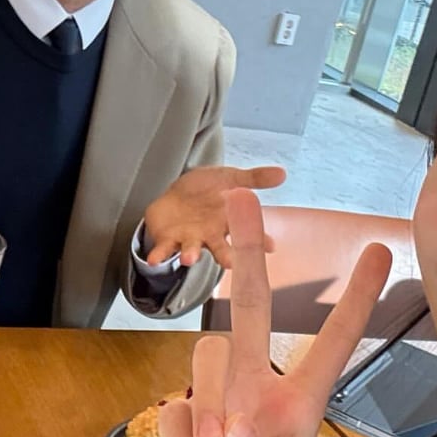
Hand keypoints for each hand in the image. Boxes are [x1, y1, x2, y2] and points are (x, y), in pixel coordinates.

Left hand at [143, 164, 286, 266]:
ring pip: (191, 250)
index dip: (259, 240)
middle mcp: (210, 236)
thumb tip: (282, 173)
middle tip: (231, 263)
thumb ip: (254, 179)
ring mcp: (189, 240)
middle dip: (225, 256)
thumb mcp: (231, 179)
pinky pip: (163, 250)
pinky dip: (159, 256)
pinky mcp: (168, 240)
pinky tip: (154, 261)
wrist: (176, 197)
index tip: (270, 247)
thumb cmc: (207, 192)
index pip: (247, 232)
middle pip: (220, 248)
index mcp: (227, 222)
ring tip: (189, 259)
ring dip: (190, 255)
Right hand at [159, 189, 390, 436]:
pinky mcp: (178, 423)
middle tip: (242, 199)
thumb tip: (235, 430)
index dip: (356, 301)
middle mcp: (255, 393)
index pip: (332, 346)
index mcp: (299, 409)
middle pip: (252, 312)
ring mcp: (213, 403)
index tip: (382, 251)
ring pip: (204, 360)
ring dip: (208, 411)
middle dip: (249, 254)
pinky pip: (172, 413)